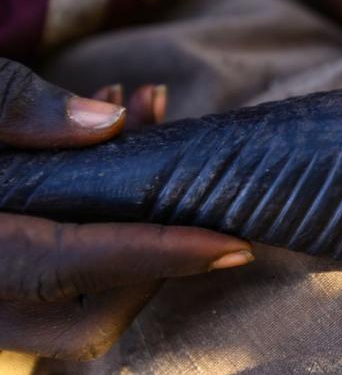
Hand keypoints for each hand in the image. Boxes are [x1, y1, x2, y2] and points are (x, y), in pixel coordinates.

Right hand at [0, 59, 253, 359]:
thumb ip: (10, 108)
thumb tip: (113, 122)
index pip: (72, 265)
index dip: (159, 256)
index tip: (231, 246)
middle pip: (83, 317)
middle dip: (154, 262)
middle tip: (181, 177)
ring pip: (69, 320)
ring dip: (128, 249)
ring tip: (140, 137)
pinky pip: (45, 299)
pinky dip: (93, 248)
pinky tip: (99, 160)